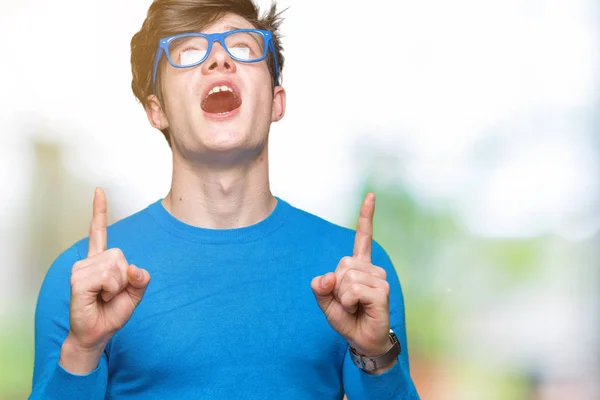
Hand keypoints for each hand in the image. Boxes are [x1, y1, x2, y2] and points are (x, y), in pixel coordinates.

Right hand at [60, 188, 150, 373]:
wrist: (97, 333)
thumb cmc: (112, 312)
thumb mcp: (135, 295)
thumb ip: (141, 280)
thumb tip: (135, 268)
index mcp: (100, 261)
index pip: (99, 231)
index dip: (99, 211)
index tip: (99, 190)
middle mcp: (89, 261)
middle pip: (120, 255)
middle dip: (124, 277)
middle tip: (111, 292)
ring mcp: (81, 270)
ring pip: (115, 267)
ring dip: (117, 286)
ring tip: (104, 296)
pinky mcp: (78, 281)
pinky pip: (107, 277)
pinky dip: (110, 289)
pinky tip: (98, 297)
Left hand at [311, 193, 390, 357]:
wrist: (362, 340)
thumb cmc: (347, 318)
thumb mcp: (326, 303)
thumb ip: (320, 288)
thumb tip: (327, 277)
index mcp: (360, 266)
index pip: (363, 238)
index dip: (366, 217)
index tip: (370, 195)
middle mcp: (372, 269)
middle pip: (342, 265)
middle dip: (336, 287)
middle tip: (346, 302)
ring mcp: (379, 279)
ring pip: (346, 278)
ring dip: (342, 297)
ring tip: (354, 307)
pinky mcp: (382, 292)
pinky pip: (353, 290)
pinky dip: (348, 302)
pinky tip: (359, 308)